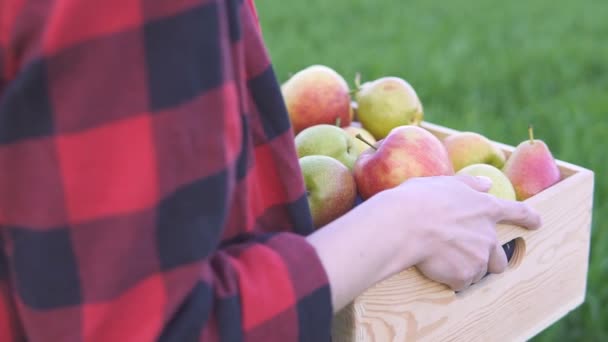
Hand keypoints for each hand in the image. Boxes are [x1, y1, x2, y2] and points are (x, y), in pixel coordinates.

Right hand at [307, 174, 541, 311]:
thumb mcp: (444, 182)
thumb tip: (486, 183)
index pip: (518, 212)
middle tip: (465, 257)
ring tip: (440, 260)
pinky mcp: (465, 276)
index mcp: (485, 208)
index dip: (529, 218)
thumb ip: (469, 184)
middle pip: (500, 257)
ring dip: (465, 269)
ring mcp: (478, 258)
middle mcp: (488, 235)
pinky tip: (434, 267)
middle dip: (488, 260)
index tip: (538, 222)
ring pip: (478, 272)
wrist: (404, 225)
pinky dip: (450, 278)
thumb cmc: (419, 200)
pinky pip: (460, 282)